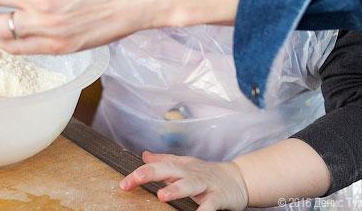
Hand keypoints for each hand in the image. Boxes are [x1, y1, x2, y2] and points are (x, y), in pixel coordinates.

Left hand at [120, 151, 248, 210]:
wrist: (238, 179)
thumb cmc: (207, 173)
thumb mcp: (185, 165)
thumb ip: (164, 161)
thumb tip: (144, 155)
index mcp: (181, 166)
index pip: (156, 166)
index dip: (139, 173)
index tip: (123, 184)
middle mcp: (191, 173)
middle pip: (169, 170)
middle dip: (151, 173)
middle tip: (134, 179)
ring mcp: (205, 184)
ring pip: (189, 185)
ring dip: (176, 190)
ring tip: (162, 196)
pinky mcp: (219, 197)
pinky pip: (210, 205)